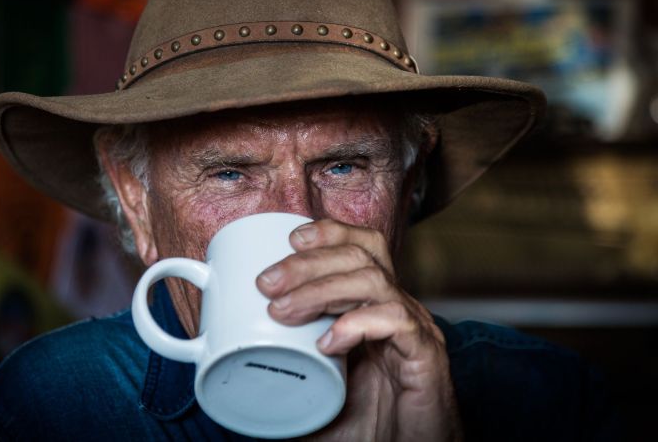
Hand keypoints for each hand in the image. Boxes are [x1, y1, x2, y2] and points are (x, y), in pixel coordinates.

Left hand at [256, 219, 461, 440]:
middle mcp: (397, 309)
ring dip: (321, 289)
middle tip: (266, 283)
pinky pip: (396, 320)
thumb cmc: (366, 426)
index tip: (288, 241)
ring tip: (282, 311)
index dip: (328, 234)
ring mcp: (414, 329)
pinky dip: (357, 323)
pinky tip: (329, 341)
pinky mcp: (426, 355)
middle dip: (308, 262)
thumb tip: (231, 370)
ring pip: (372, 280)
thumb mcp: (315, 393)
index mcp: (374, 306)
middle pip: (360, 256)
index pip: (360, 247)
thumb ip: (283, 376)